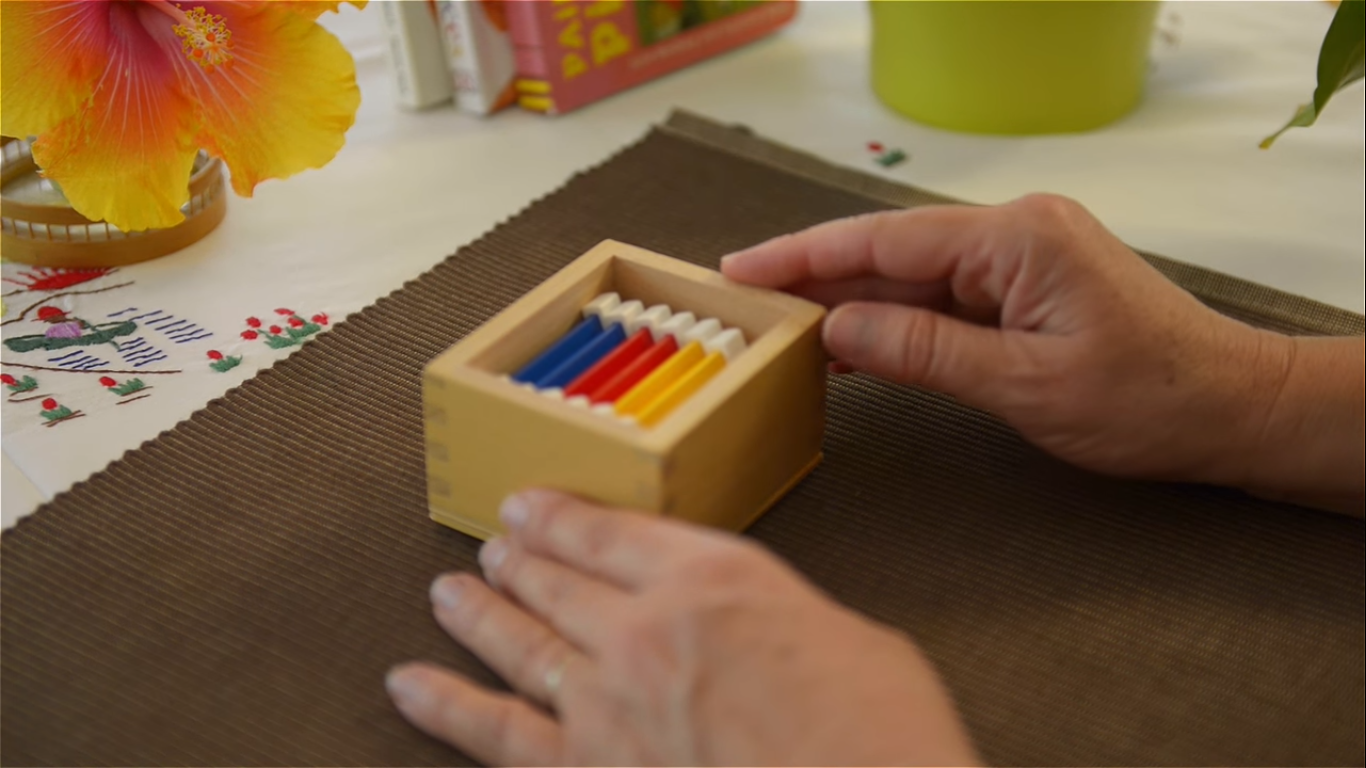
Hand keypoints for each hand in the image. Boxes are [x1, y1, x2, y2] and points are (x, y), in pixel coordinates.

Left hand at [386, 490, 978, 765]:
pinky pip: (495, 732)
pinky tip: (411, 687)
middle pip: (559, 580)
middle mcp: (646, 631)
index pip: (612, 531)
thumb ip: (781, 623)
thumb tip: (760, 635)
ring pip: (519, 643)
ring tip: (448, 593)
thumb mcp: (857, 643)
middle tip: (493, 546)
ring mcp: (607, 707)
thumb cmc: (884, 744)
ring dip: (478, 613)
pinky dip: (446, 706)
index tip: (532, 506)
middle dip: (520, 559)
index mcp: (715, 580)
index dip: (561, 515)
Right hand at [721, 194, 1362, 512]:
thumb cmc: (1148, 399)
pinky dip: (894, 321)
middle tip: (743, 303)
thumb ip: (922, 351)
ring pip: (912, 276)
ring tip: (780, 328)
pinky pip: (942, 297)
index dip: (805, 256)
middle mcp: (1015, 231)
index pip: (885, 241)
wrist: (1230, 408)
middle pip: (890, 251)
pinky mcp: (1025, 285)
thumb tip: (836, 331)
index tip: (743, 269)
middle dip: (815, 278)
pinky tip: (850, 346)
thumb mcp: (1023, 385)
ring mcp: (1021, 256)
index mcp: (1017, 238)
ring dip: (850, 303)